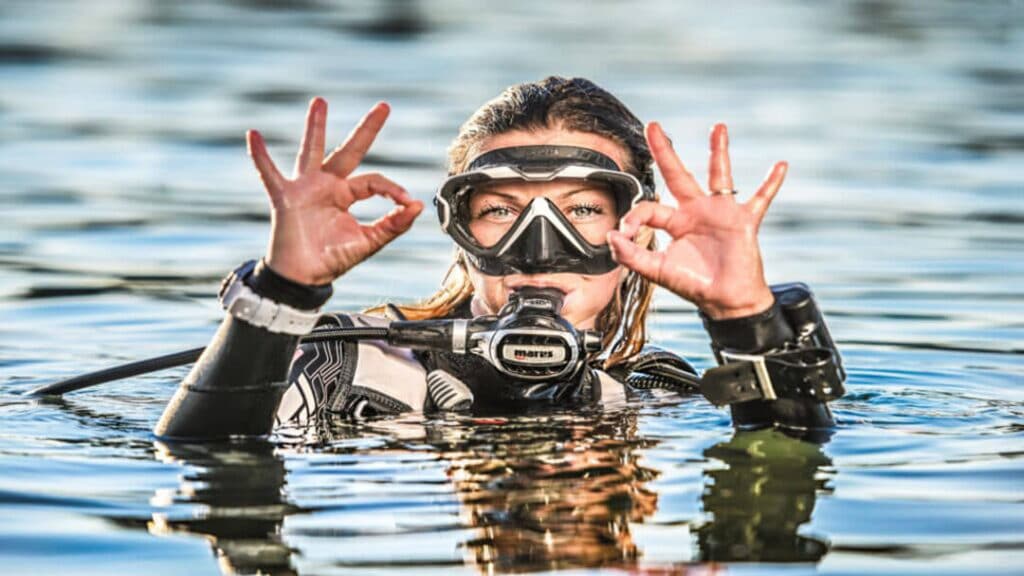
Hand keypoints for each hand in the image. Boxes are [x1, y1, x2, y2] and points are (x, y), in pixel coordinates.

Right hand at [247, 98, 423, 285]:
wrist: (303, 278)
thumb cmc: (330, 259)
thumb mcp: (368, 242)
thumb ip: (393, 225)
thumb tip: (417, 206)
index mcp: (346, 195)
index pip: (374, 181)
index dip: (392, 189)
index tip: (406, 201)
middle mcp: (327, 186)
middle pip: (349, 151)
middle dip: (366, 130)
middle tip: (384, 107)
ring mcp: (305, 188)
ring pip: (312, 151)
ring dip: (316, 127)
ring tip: (320, 102)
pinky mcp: (284, 198)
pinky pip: (269, 173)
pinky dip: (260, 155)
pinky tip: (253, 135)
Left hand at [608, 122, 785, 318]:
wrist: (727, 302)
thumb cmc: (695, 285)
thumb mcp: (658, 271)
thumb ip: (632, 255)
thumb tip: (611, 236)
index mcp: (674, 222)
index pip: (650, 207)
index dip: (635, 216)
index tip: (625, 230)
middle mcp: (696, 211)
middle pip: (677, 175)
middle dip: (664, 151)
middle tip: (653, 126)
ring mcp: (721, 213)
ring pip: (719, 175)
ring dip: (719, 151)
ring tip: (718, 128)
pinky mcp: (744, 221)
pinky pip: (760, 198)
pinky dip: (771, 184)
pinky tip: (781, 165)